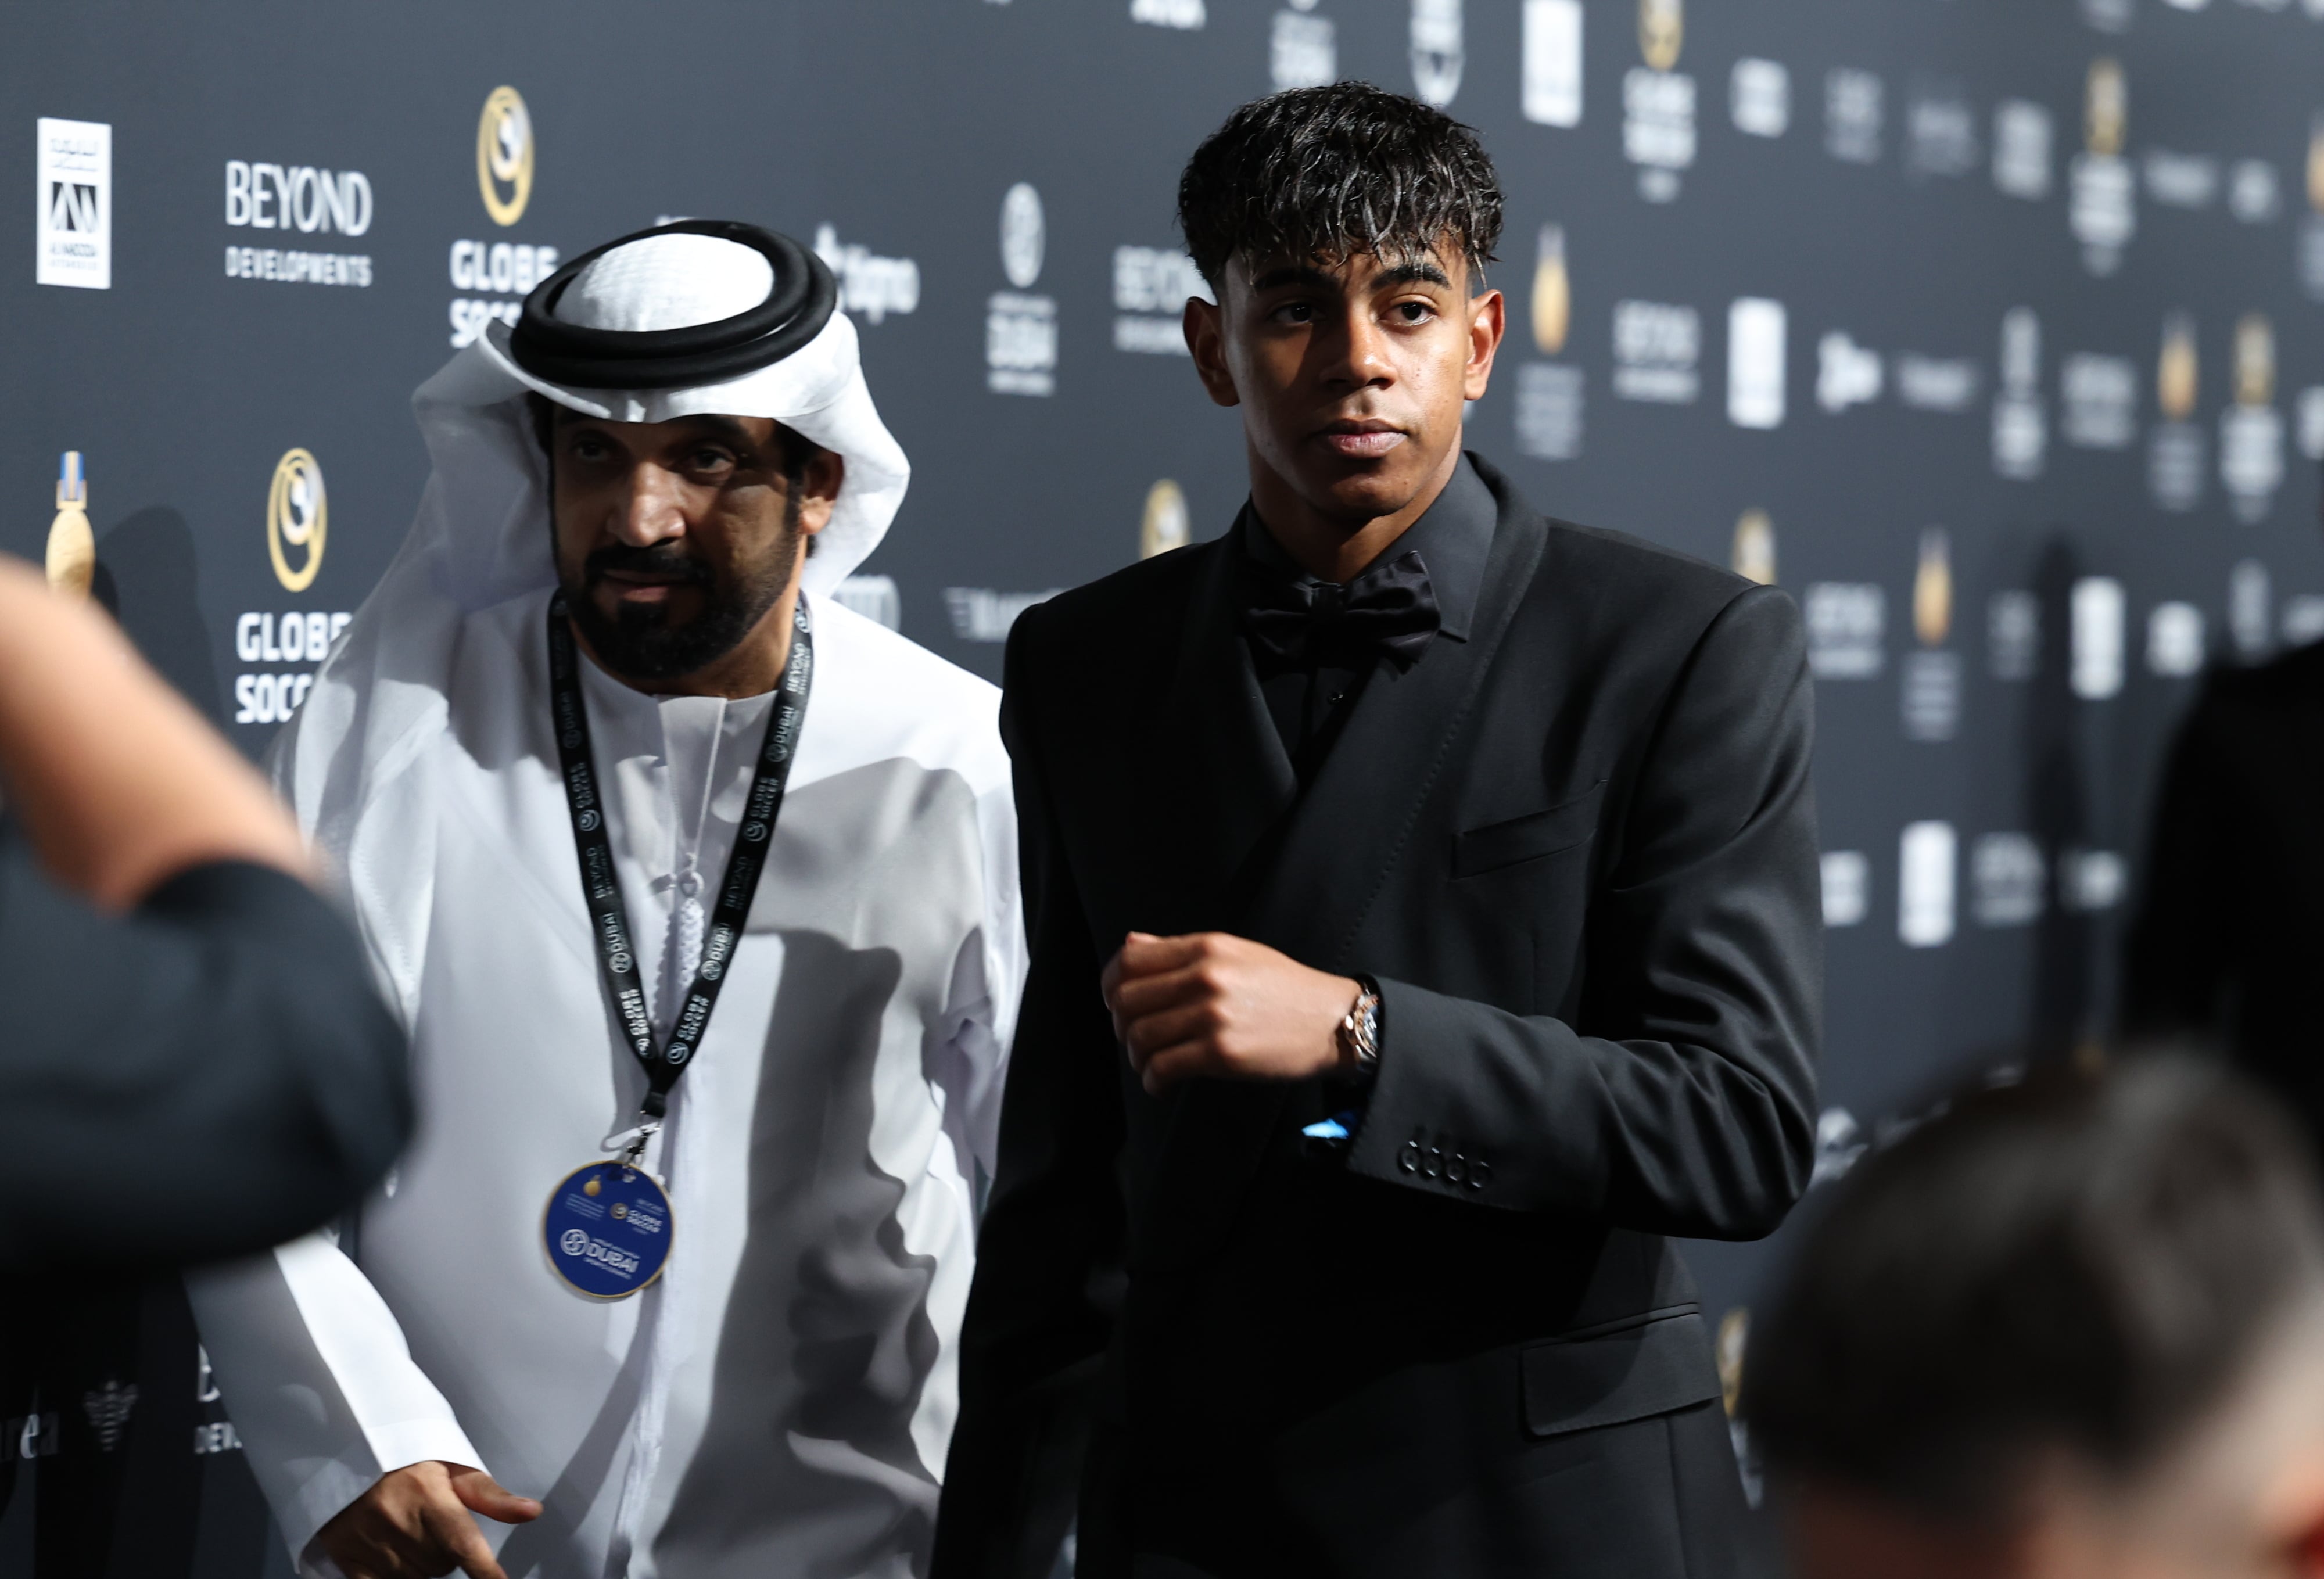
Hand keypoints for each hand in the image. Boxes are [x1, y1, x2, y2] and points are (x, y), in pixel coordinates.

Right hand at [315, 1460, 540, 1578]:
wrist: (346, 1448)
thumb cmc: (408, 1457)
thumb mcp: (453, 1466)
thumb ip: (491, 1496)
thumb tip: (532, 1513)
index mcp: (428, 1494)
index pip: (464, 1544)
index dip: (484, 1571)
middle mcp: (397, 1520)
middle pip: (442, 1565)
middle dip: (446, 1553)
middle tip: (433, 1524)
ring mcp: (368, 1541)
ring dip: (421, 1566)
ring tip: (411, 1533)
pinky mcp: (345, 1556)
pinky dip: (394, 1578)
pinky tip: (396, 1559)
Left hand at [1101, 931, 1360, 1093]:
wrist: (1332, 1021)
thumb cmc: (1283, 987)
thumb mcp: (1234, 952)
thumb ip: (1180, 949)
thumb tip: (1130, 945)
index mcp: (1205, 948)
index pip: (1130, 960)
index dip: (1111, 985)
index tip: (1115, 1004)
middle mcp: (1205, 977)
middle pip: (1127, 1001)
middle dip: (1121, 1025)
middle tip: (1135, 1039)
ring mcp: (1212, 1015)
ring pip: (1140, 1037)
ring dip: (1137, 1057)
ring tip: (1152, 1065)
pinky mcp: (1222, 1053)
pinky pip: (1163, 1068)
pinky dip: (1153, 1082)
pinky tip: (1162, 1085)